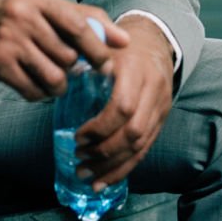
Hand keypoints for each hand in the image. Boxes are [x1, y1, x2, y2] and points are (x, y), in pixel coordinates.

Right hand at [0, 0, 128, 100]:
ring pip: (54, 77)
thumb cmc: (6, 11)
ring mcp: (10, 42)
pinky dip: (39, 94)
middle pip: (68, 57)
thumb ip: (80, 17)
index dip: (99, 49)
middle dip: (73, 69)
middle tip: (68, 69)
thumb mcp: (38, 2)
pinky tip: (33, 83)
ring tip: (52, 78)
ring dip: (58, 85)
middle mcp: (24, 18)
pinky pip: (33, 91)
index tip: (107, 64)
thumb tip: (122, 40)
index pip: (79, 25)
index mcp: (38, 1)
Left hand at [75, 16, 174, 188]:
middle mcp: (153, 92)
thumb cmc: (120, 43)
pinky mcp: (161, 120)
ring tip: (87, 176)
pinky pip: (145, 149)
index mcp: (137, 71)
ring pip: (141, 146)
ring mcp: (161, 109)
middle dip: (104, 153)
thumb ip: (85, 56)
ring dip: (113, 167)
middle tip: (78, 159)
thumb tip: (60, 76)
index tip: (77, 136)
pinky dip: (125, 167)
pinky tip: (106, 179)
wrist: (154, 41)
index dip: (100, 127)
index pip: (122, 108)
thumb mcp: (103, 42)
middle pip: (133, 133)